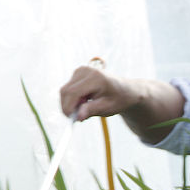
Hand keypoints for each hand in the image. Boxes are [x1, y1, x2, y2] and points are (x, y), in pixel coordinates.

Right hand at [59, 66, 184, 143]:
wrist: (125, 90)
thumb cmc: (118, 100)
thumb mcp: (107, 108)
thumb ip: (91, 110)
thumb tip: (77, 117)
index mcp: (95, 78)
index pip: (73, 92)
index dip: (68, 107)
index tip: (71, 120)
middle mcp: (86, 71)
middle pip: (65, 91)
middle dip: (68, 106)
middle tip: (78, 118)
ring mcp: (81, 70)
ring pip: (65, 90)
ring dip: (71, 103)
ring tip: (86, 108)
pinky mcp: (78, 72)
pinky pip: (68, 88)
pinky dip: (72, 98)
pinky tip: (85, 101)